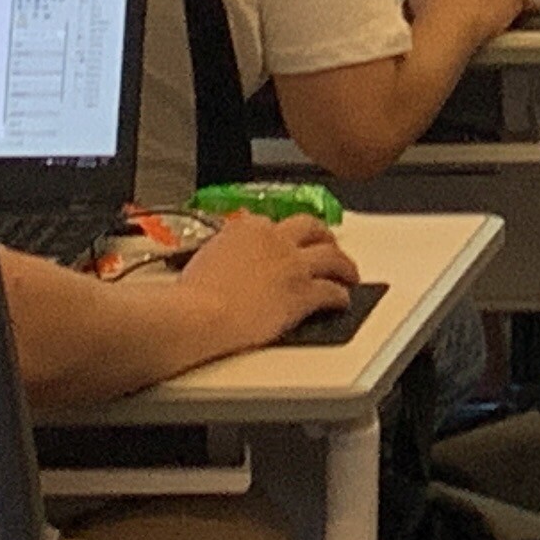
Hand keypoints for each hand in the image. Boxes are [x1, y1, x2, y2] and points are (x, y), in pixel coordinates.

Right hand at [176, 210, 355, 352]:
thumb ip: (222, 253)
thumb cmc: (190, 297)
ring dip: (344, 266)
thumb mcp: (202, 259)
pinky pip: (332, 292)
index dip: (284, 235)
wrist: (198, 315)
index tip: (286, 243)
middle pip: (311, 228)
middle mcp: (275, 239)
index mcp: (247, 228)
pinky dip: (341, 297)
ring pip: (332, 257)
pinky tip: (342, 302)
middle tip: (329, 245)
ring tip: (349, 273)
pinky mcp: (303, 292)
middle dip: (323, 236)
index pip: (274, 224)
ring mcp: (293, 264)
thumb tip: (222, 262)